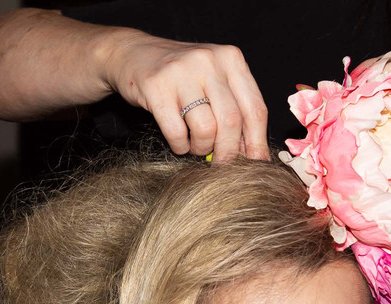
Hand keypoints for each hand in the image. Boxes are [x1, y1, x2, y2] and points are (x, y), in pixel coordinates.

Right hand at [102, 32, 268, 161]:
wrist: (133, 53)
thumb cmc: (182, 75)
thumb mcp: (215, 80)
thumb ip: (237, 108)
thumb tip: (256, 154)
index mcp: (231, 59)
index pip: (255, 108)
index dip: (257, 141)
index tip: (256, 162)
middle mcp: (209, 62)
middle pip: (232, 121)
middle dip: (229, 152)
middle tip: (223, 163)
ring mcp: (181, 73)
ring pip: (206, 129)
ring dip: (203, 148)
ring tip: (197, 146)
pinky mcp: (156, 87)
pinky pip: (177, 132)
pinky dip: (181, 146)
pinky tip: (180, 143)